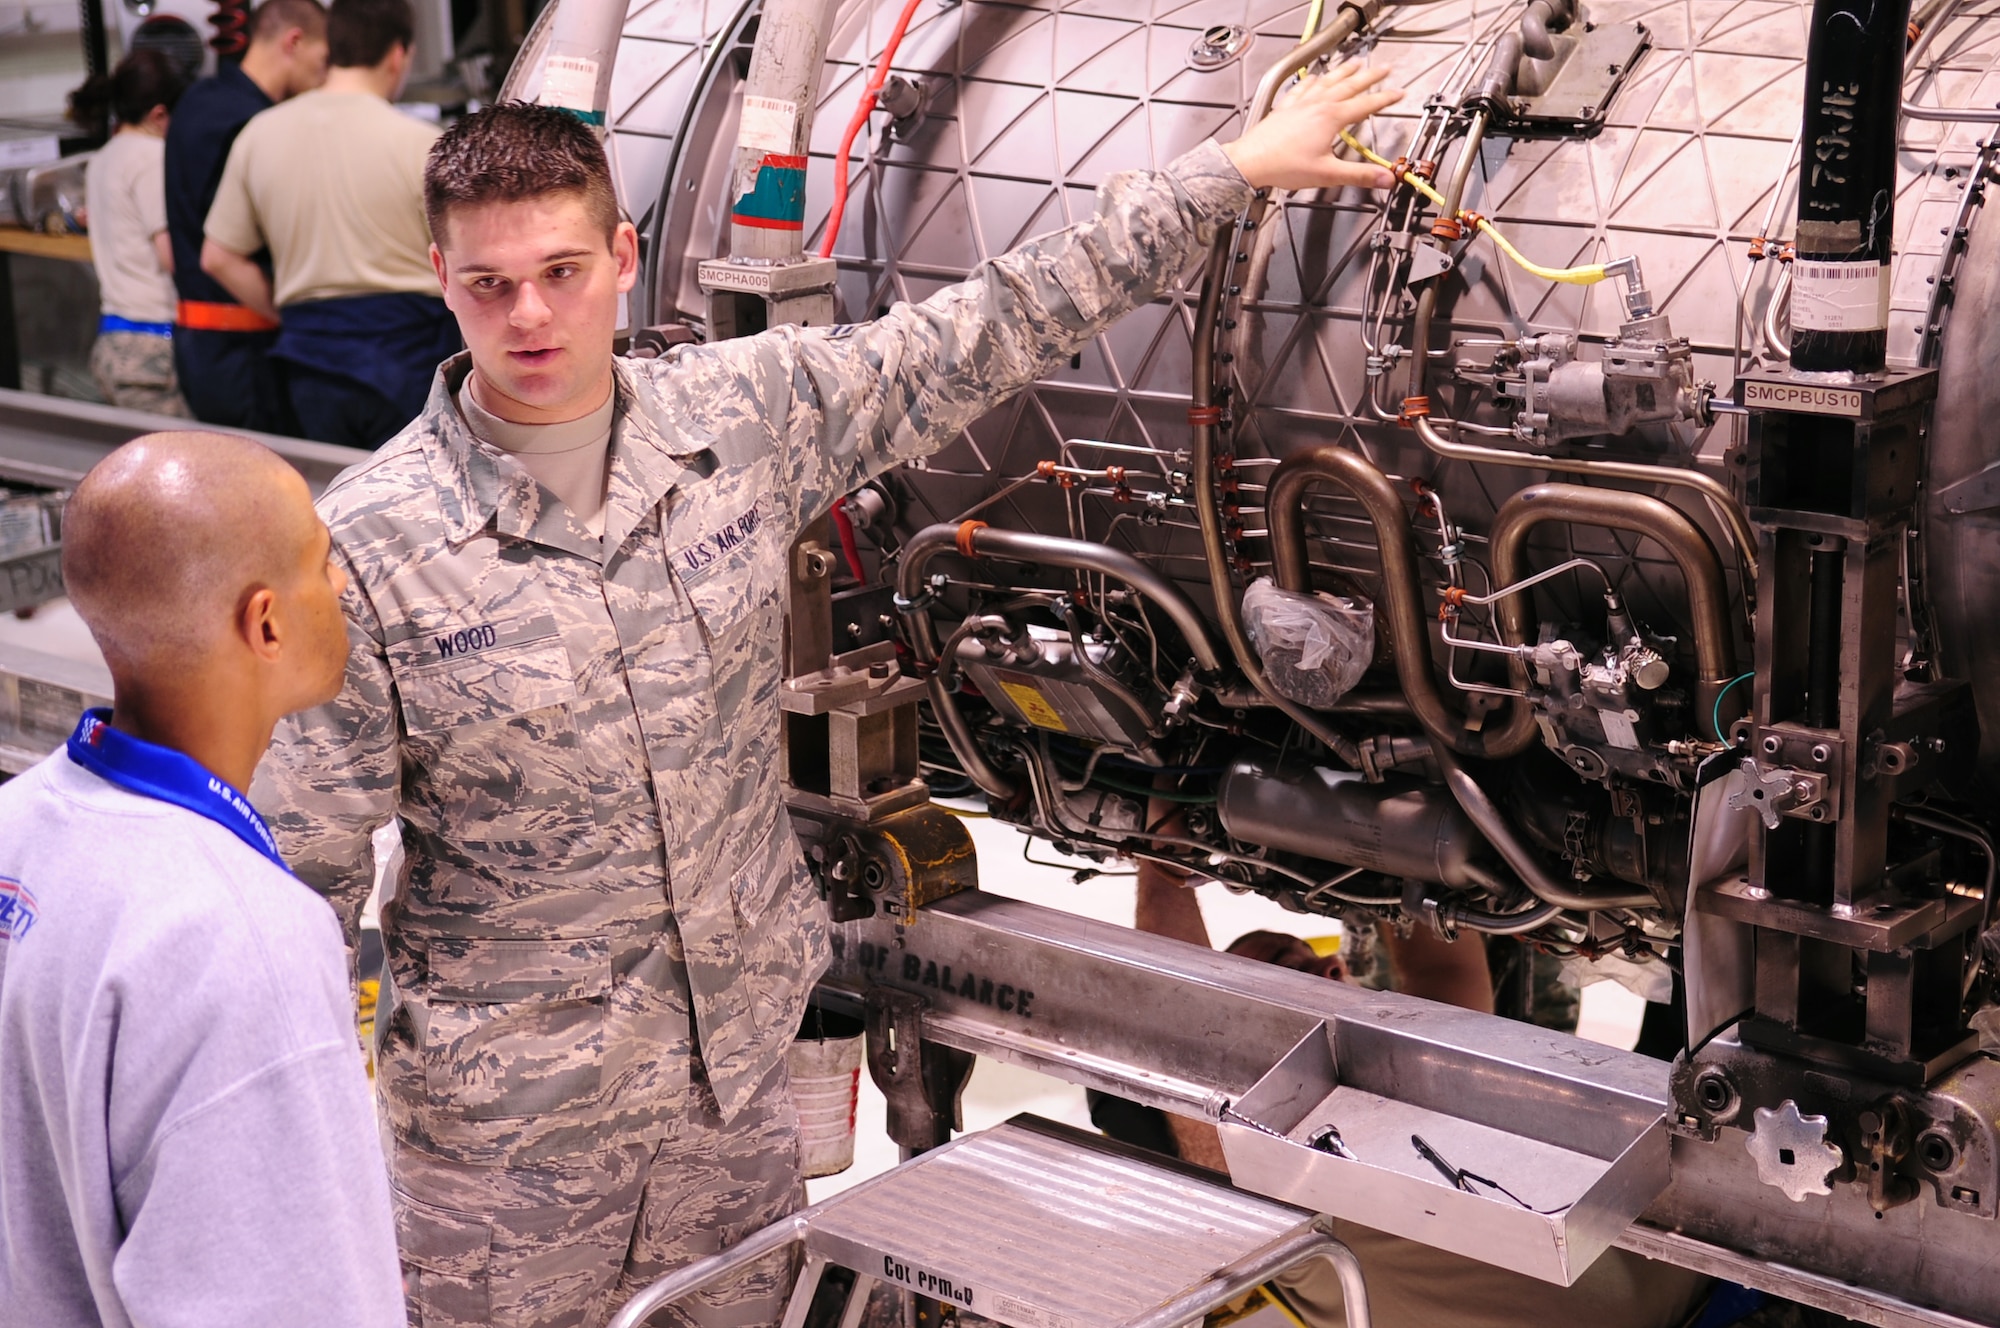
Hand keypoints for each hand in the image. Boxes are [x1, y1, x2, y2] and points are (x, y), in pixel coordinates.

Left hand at [1221, 63, 1404, 191]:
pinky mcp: (1286, 107)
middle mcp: (1317, 104)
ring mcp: (1301, 103)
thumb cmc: (1284, 166)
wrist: (1250, 161)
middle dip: (1370, 76)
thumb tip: (1385, 178)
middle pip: (1349, 85)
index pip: (1366, 104)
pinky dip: (1313, 80)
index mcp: (1331, 117)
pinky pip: (1303, 87)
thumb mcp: (1327, 173)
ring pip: (1328, 81)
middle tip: (1384, 68)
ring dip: (1343, 71)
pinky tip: (1314, 77)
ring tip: (1354, 63)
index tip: (1399, 93)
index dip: (1385, 98)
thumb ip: (1359, 175)